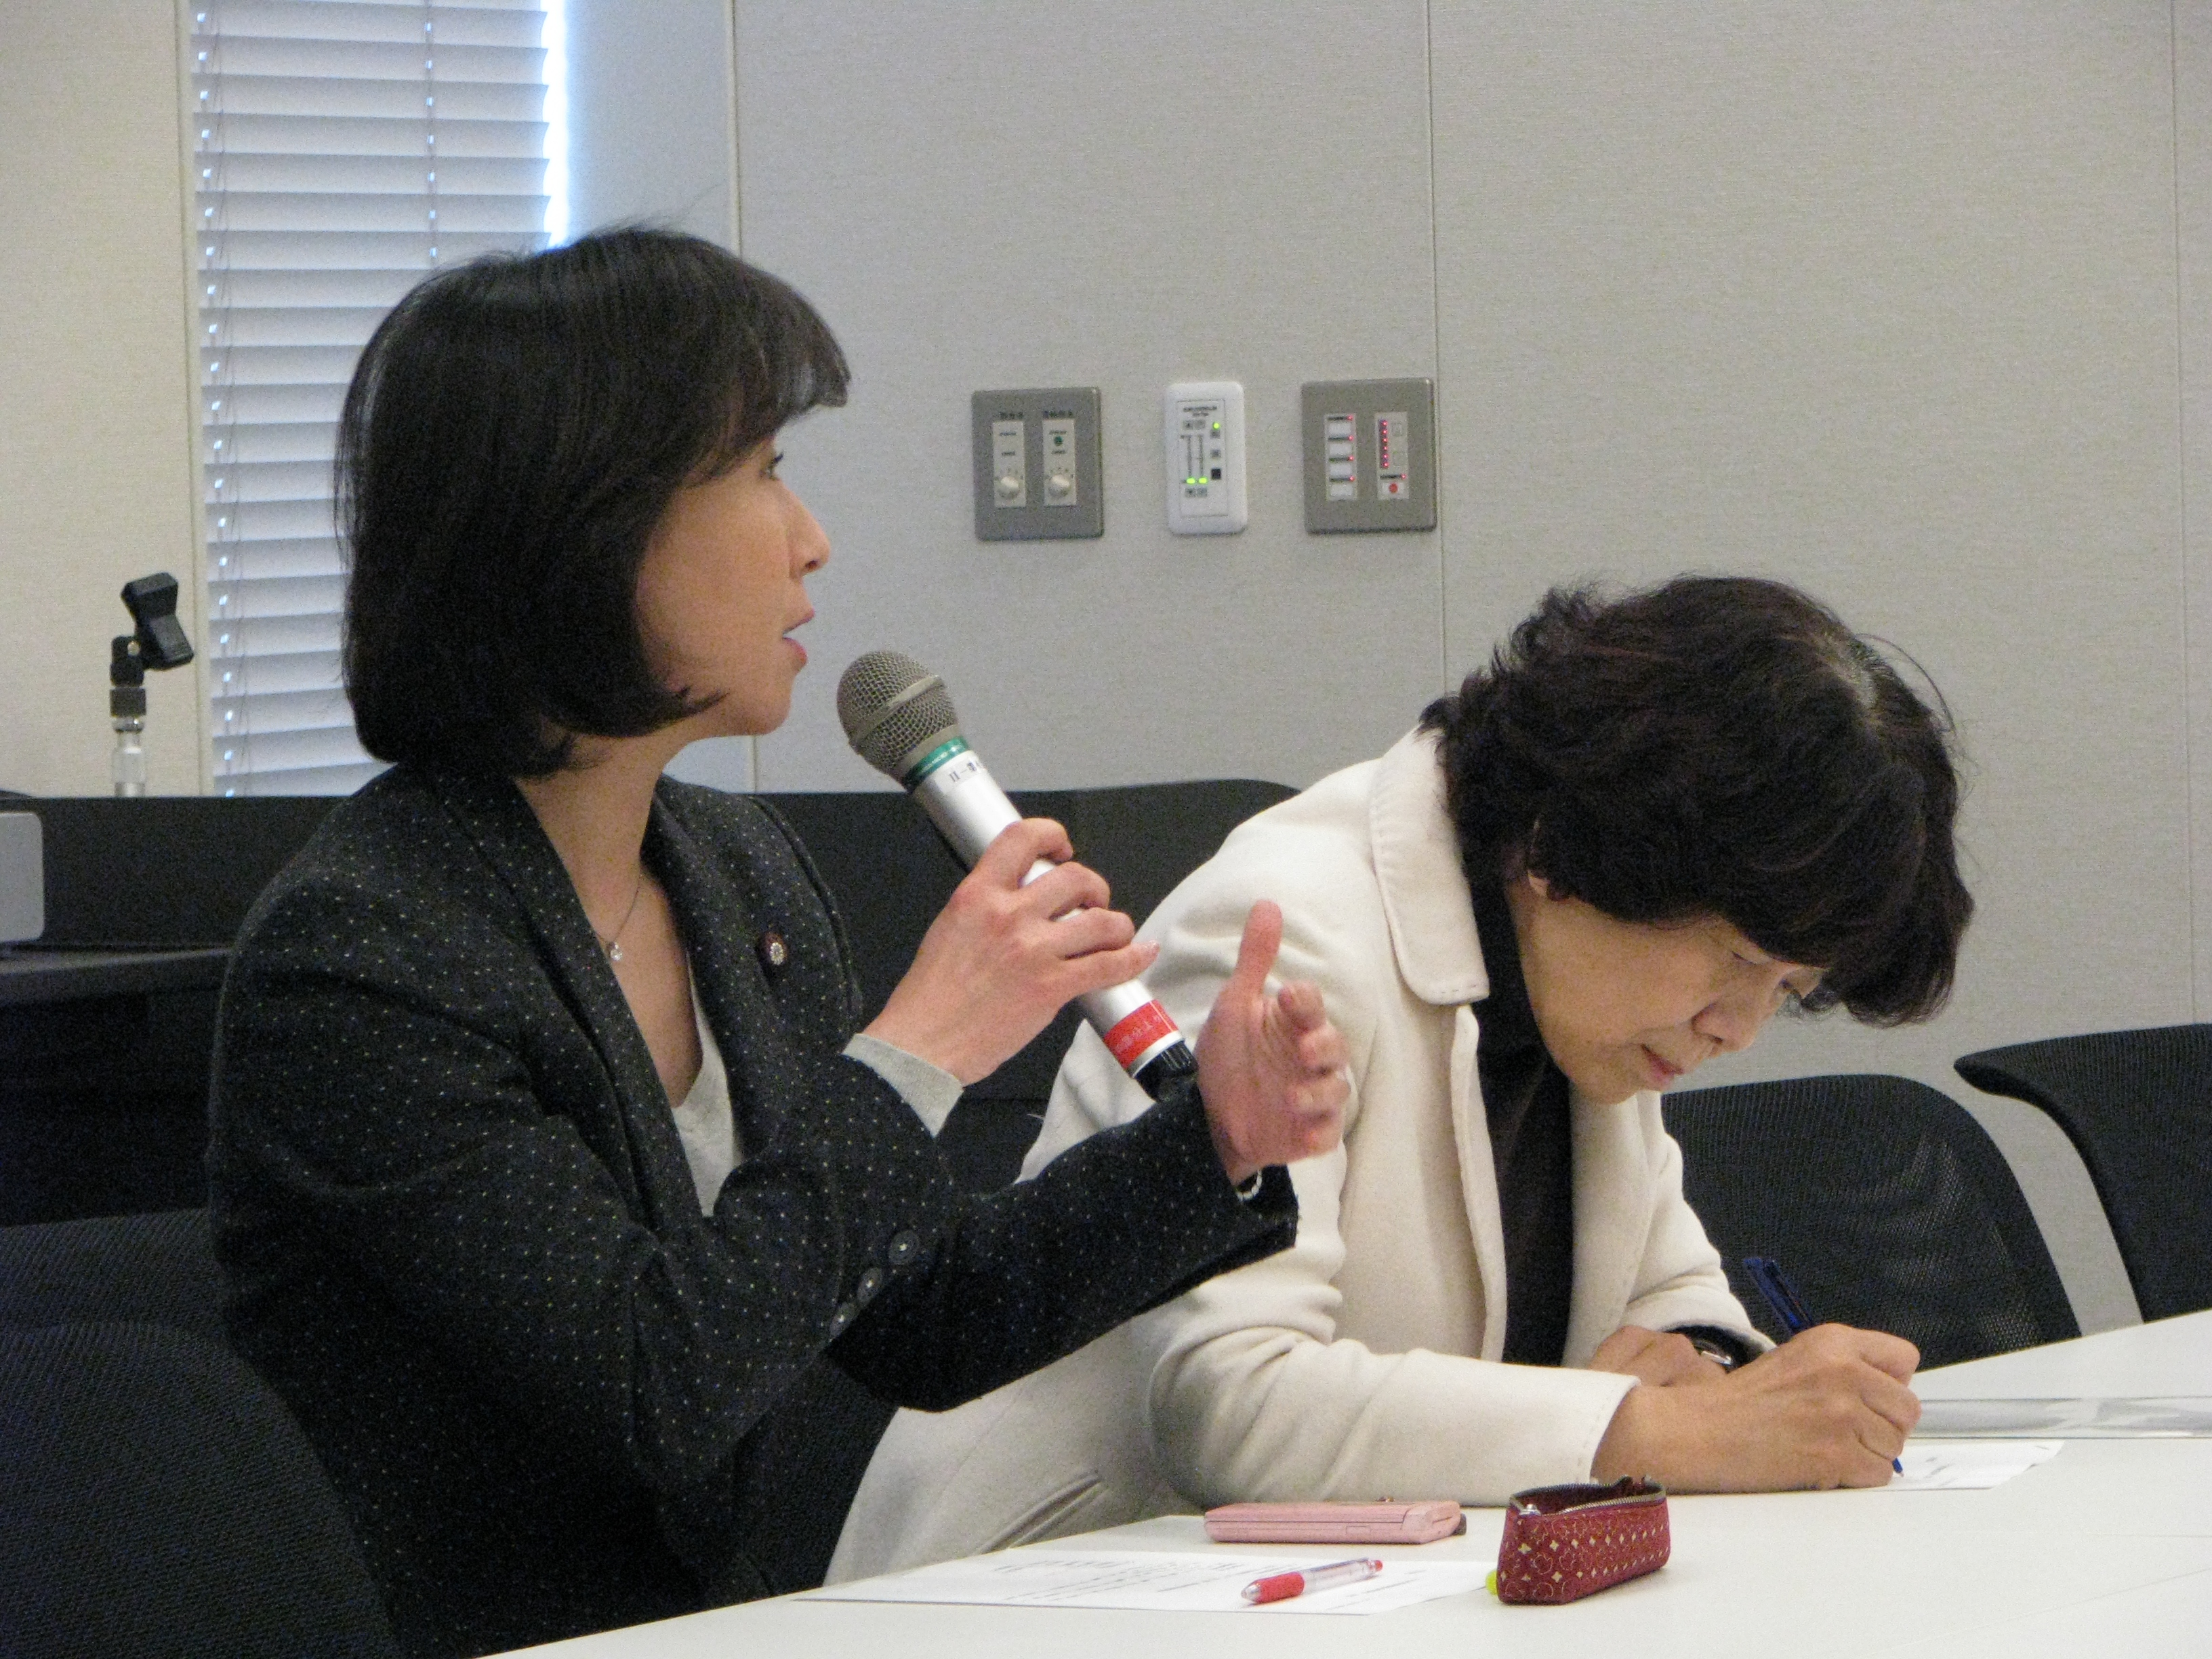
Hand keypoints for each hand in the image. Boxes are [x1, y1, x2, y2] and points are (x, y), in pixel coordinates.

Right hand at [864, 819, 1156, 1083]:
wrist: (923, 1043)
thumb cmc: (930, 997)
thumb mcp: (949, 929)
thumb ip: (986, 908)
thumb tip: (1019, 901)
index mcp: (977, 896)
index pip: (1023, 838)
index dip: (1052, 835)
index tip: (1061, 849)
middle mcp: (1008, 916)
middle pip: (1075, 878)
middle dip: (1093, 887)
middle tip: (1091, 901)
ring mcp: (1033, 950)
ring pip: (1101, 920)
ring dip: (1116, 925)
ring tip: (1113, 932)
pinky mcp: (1052, 986)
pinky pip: (1108, 965)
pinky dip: (1132, 958)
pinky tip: (1139, 953)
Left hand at [1193, 900, 1348, 1184]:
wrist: (1210, 1114)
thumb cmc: (1229, 1055)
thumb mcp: (1235, 1005)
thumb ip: (1255, 959)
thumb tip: (1268, 904)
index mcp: (1294, 1023)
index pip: (1311, 1005)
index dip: (1305, 1001)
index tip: (1287, 994)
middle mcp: (1311, 1057)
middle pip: (1335, 1046)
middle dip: (1324, 1046)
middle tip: (1303, 1049)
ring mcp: (1314, 1094)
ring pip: (1336, 1089)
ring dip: (1318, 1092)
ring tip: (1291, 1097)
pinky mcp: (1311, 1130)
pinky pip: (1327, 1132)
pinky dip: (1320, 1132)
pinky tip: (1305, 1134)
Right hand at [1591, 1323, 1920, 1491]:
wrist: (1703, 1431)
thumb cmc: (1742, 1400)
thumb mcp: (1797, 1358)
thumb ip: (1846, 1364)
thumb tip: (1892, 1391)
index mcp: (1834, 1342)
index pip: (1905, 1357)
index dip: (1891, 1382)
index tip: (1871, 1396)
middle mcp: (1844, 1372)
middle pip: (1907, 1409)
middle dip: (1883, 1425)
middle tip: (1845, 1430)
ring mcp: (1842, 1414)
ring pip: (1894, 1446)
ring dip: (1868, 1454)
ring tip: (1826, 1447)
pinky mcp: (1837, 1455)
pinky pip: (1877, 1474)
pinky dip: (1855, 1478)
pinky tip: (1823, 1466)